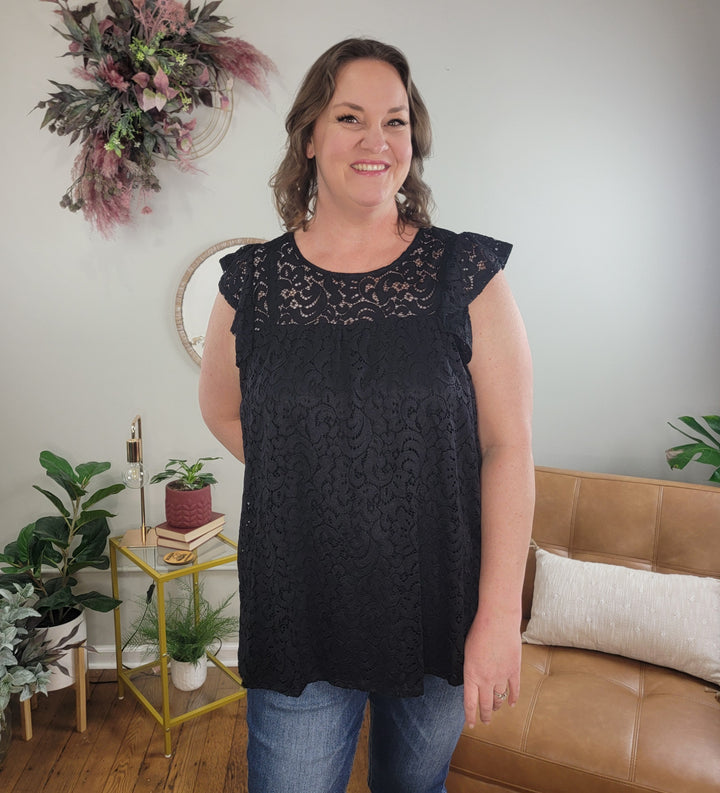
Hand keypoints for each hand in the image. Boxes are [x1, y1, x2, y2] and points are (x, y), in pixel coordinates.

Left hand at [463, 611, 521, 727]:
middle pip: (486, 705)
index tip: (471, 725)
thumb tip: (473, 680)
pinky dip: (513, 698)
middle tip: (484, 722)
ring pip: (499, 698)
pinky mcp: (514, 670)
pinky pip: (514, 689)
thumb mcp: (466, 651)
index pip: (470, 702)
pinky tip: (511, 704)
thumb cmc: (478, 631)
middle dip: (485, 715)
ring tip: (495, 709)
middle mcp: (486, 679)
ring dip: (497, 706)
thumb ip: (470, 669)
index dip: (470, 716)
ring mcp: (502, 676)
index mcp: (471, 674)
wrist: (497, 620)